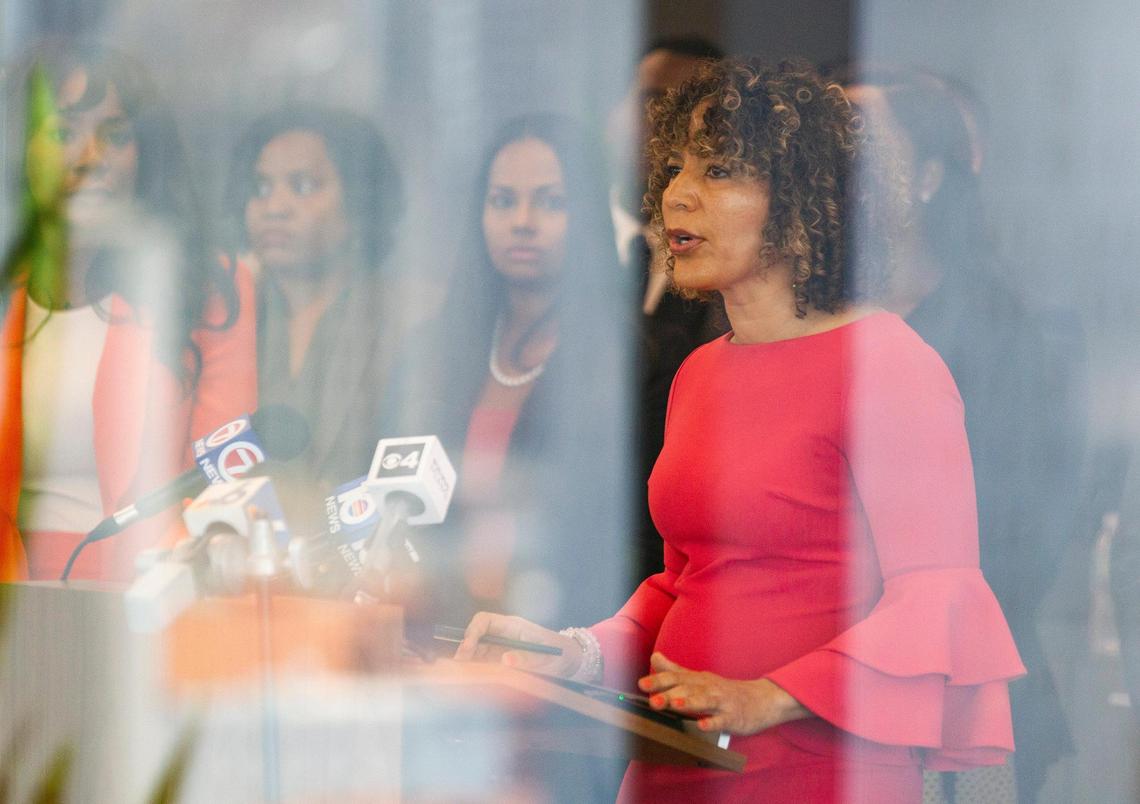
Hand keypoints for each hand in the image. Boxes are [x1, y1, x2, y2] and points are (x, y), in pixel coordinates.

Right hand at [453, 612, 582, 677]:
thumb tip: (505, 660)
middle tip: (459, 666)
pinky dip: (475, 670)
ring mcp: (499, 647)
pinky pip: (482, 663)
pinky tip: (472, 679)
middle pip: (475, 636)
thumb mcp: (543, 656)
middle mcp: (502, 634)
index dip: (472, 631)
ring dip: (467, 661)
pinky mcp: (499, 660)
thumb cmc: (556, 653)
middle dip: (465, 649)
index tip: (467, 648)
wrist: (566, 660)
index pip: (483, 620)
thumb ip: (525, 657)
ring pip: (475, 650)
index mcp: (511, 625)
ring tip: (462, 676)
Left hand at [637, 652, 809, 734]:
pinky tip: (703, 726)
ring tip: (676, 705)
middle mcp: (709, 688)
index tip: (642, 683)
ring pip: (705, 701)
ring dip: (690, 702)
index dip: (659, 680)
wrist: (762, 699)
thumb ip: (675, 669)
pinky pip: (723, 721)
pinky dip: (713, 723)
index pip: (677, 677)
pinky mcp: (733, 717)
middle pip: (688, 689)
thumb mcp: (699, 677)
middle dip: (669, 694)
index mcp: (698, 680)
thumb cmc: (725, 690)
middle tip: (653, 700)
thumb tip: (655, 657)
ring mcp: (722, 702)